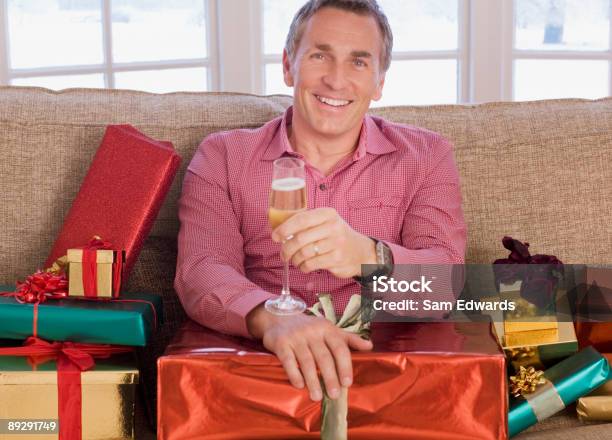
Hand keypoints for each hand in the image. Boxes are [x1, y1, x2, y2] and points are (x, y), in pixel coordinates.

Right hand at [247, 306, 372, 400]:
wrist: (280, 317)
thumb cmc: (310, 327)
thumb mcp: (330, 329)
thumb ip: (349, 339)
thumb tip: (370, 346)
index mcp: (327, 329)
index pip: (339, 348)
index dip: (344, 366)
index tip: (347, 383)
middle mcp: (313, 332)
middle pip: (324, 357)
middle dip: (330, 378)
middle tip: (334, 395)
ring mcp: (296, 337)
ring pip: (306, 361)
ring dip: (313, 381)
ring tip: (317, 396)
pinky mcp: (281, 343)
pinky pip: (288, 361)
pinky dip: (294, 374)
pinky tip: (299, 386)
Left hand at [271, 208, 376, 278]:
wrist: (361, 252)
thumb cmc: (337, 236)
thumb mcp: (326, 223)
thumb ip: (307, 223)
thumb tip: (279, 229)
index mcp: (327, 214)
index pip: (301, 219)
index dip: (285, 228)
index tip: (275, 236)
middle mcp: (333, 227)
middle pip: (300, 238)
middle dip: (286, 248)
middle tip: (283, 254)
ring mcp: (336, 243)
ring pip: (304, 253)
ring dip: (295, 259)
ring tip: (294, 260)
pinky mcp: (336, 259)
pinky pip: (311, 264)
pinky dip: (303, 267)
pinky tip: (304, 266)